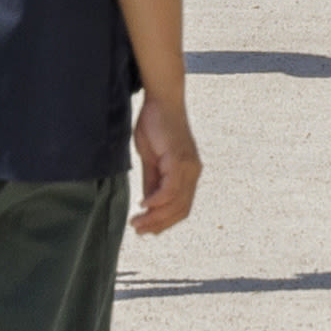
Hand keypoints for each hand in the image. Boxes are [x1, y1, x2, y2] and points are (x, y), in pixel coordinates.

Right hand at [130, 79, 203, 236]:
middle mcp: (193, 172)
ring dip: (155, 217)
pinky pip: (171, 188)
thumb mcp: (151, 160)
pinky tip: (143, 205)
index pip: (181, 207)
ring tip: (137, 222)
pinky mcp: (179, 159)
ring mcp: (188, 166)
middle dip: (159, 225)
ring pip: (176, 203)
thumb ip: (152, 182)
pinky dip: (157, 200)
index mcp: (188, 173)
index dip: (164, 222)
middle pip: (181, 211)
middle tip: (138, 231)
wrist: (161, 100)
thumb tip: (147, 205)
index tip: (145, 230)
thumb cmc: (155, 126)